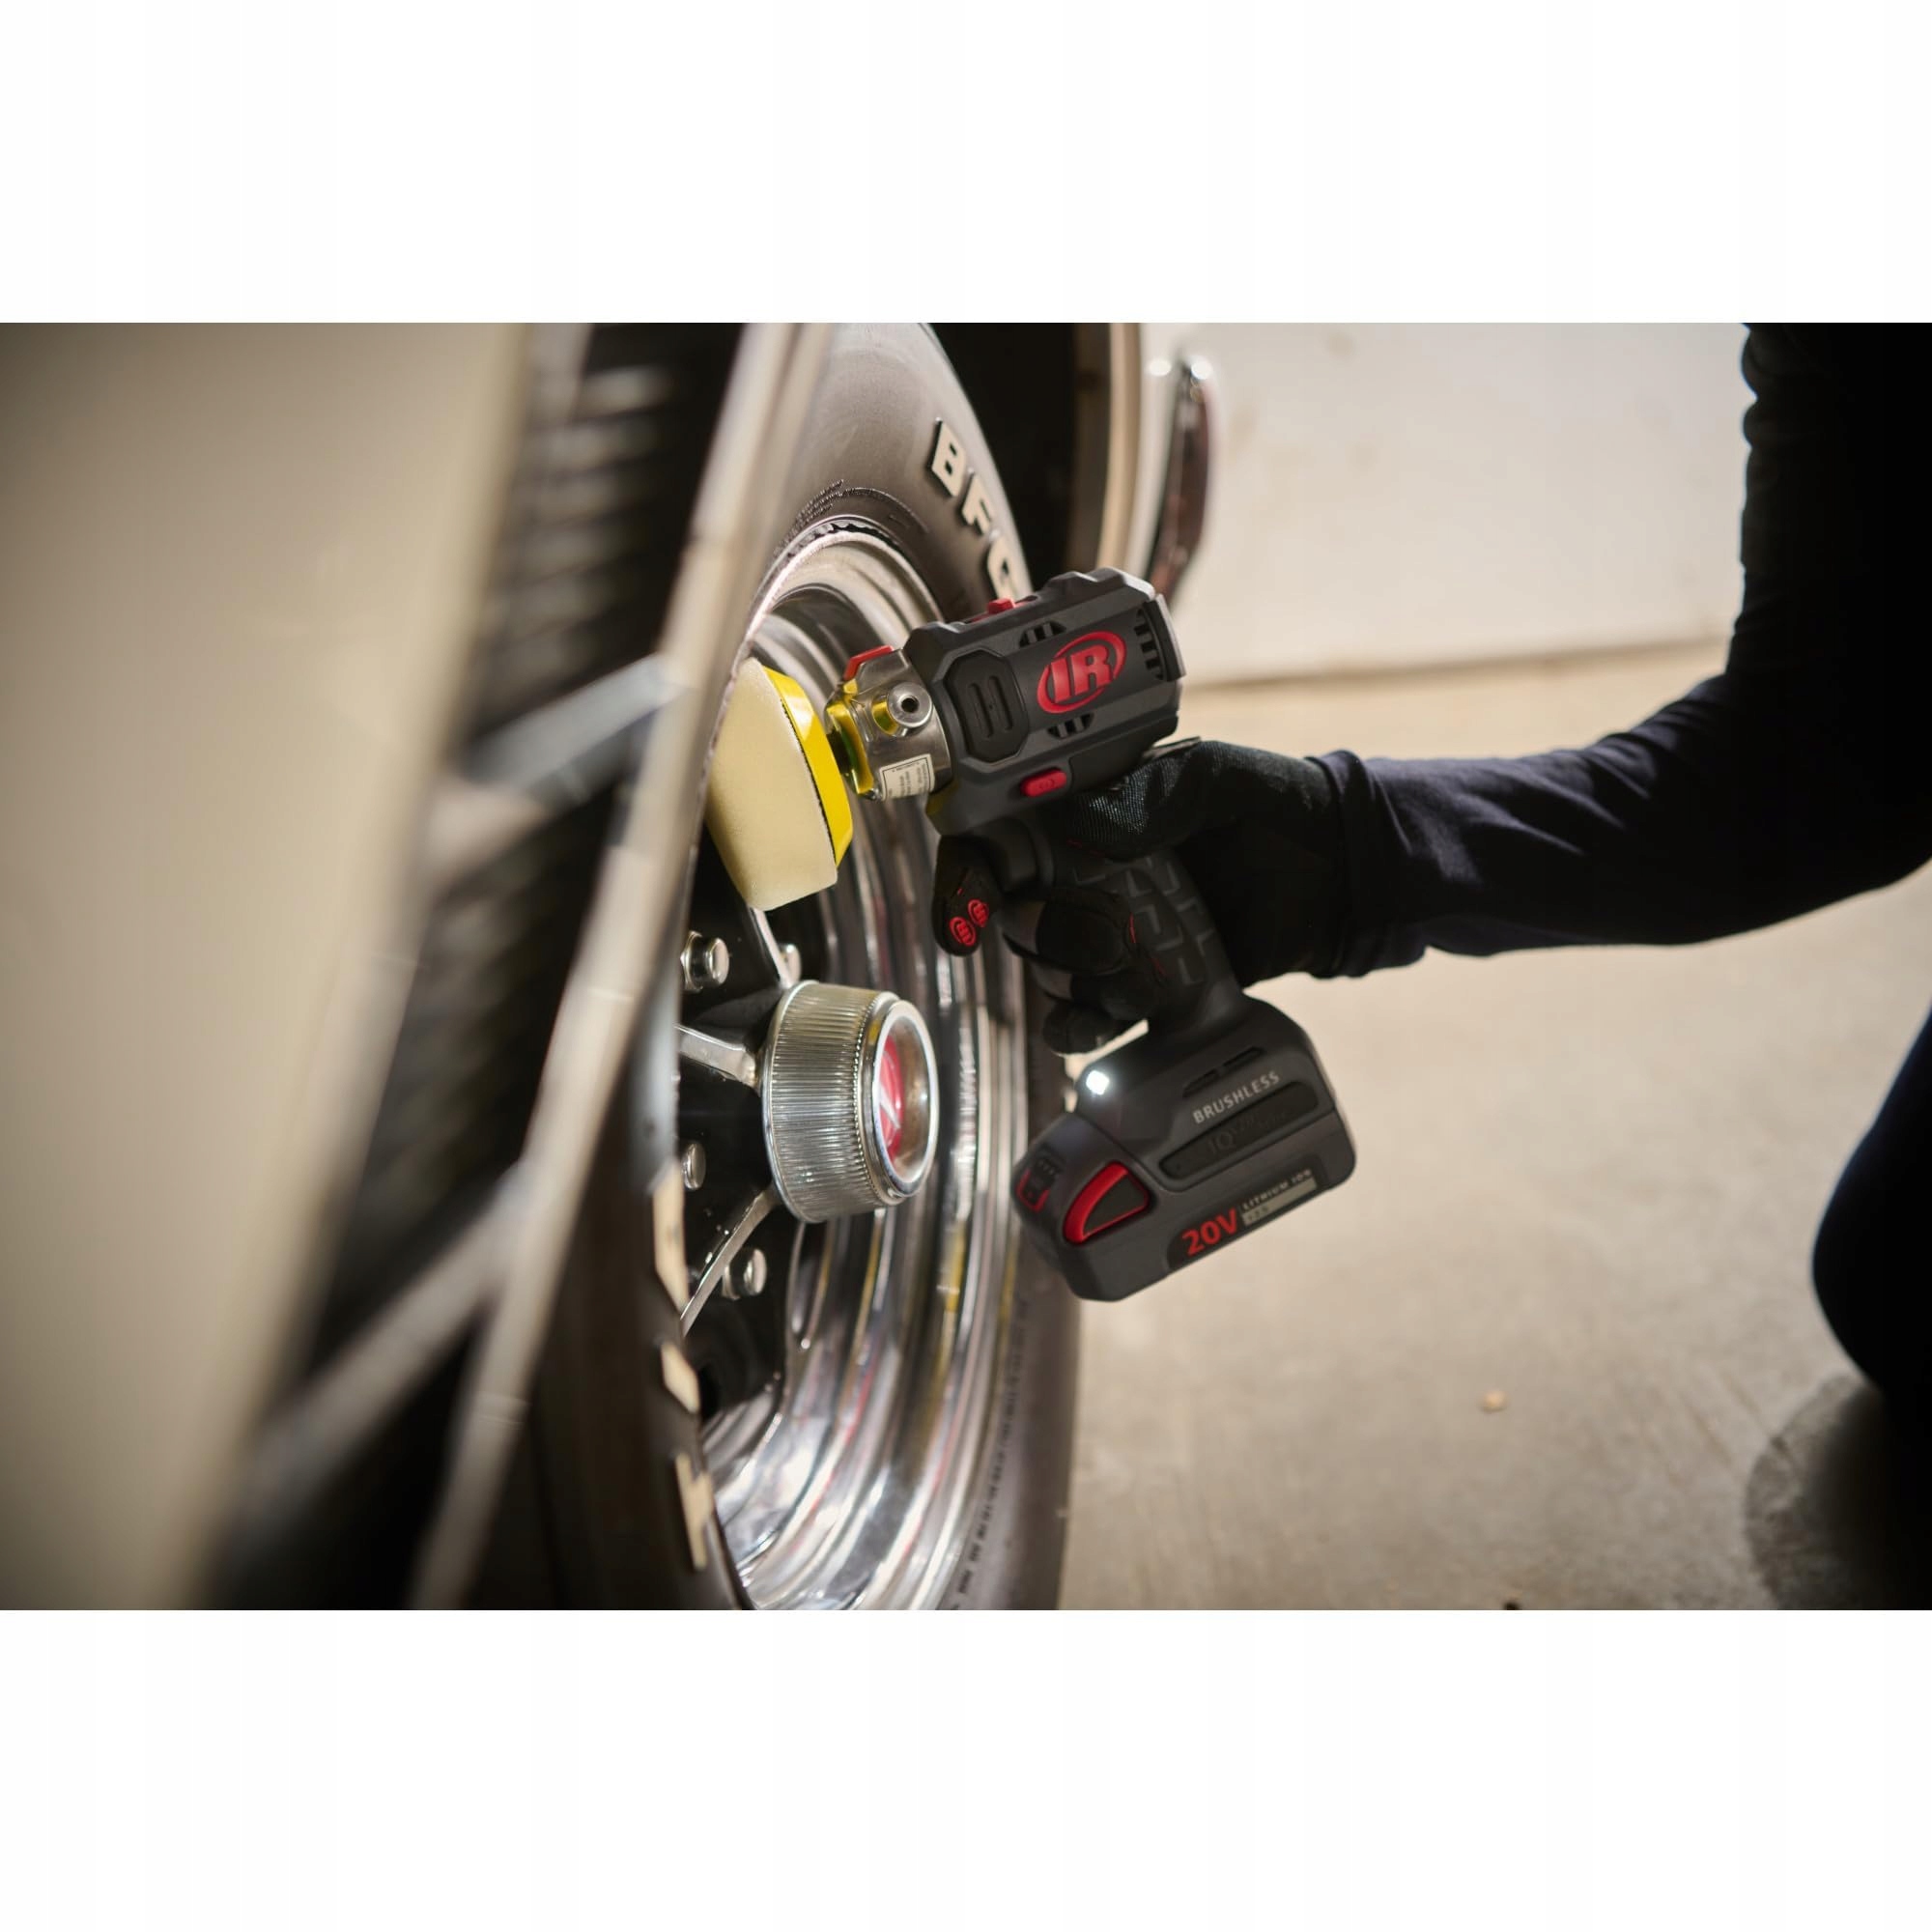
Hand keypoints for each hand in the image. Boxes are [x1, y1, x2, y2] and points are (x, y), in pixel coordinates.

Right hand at [931, 740, 1346, 1051]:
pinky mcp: (1135, 981)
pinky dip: (1080, 1027)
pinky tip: (1104, 1022)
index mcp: (1080, 810)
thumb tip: (1090, 820)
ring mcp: (1105, 929)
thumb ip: (1161, 789)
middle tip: (1104, 942)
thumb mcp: (1222, 780)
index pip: (992, 839)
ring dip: (1072, 980)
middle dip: (1043, 937)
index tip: (970, 917)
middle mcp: (1078, 872)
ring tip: (1134, 975)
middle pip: (1011, 915)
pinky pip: (1082, 1015)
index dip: (965, 878)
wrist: (1339, 879)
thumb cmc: (1278, 808)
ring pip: (1044, 968)